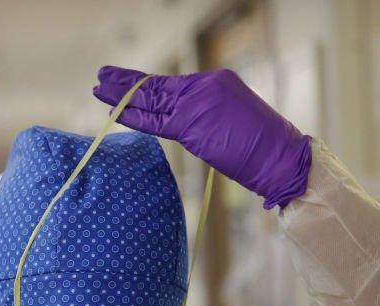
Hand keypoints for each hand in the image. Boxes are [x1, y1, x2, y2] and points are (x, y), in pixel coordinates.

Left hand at [93, 66, 311, 208]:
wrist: (280, 155)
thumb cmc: (263, 146)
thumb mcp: (231, 122)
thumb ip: (207, 117)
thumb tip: (191, 125)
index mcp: (215, 82)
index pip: (172, 85)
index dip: (146, 85)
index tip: (125, 82)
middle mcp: (204, 86)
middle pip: (157, 85)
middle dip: (127, 82)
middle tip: (102, 76)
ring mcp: (197, 103)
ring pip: (151, 98)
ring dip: (123, 94)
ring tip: (99, 88)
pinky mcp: (192, 124)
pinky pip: (155, 119)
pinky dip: (134, 115)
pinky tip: (115, 110)